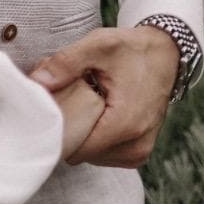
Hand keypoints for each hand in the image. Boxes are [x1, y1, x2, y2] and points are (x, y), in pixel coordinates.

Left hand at [30, 26, 179, 166]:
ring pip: (92, 157)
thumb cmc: (132, 49)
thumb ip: (65, 63)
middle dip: (69, 130)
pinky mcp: (139, 152)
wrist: (165, 54)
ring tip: (83, 105)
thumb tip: (37, 82)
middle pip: (82, 154)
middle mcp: (135, 145)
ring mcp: (139, 152)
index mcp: (125, 124)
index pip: (77, 149)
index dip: (58, 131)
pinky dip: (95, 138)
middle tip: (66, 100)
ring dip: (82, 134)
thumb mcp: (98, 46)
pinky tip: (94, 115)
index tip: (50, 110)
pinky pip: (105, 155)